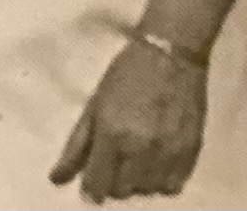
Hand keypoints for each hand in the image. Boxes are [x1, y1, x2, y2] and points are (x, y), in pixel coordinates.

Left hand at [52, 39, 207, 201]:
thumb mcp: (94, 103)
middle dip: (113, 181)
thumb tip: (56, 178)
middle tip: (113, 161)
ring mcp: (168, 154)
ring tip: (135, 157)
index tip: (90, 189)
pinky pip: (173, 186)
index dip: (91, 189)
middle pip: (122, 191)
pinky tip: (155, 161)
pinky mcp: (191, 154)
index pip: (98, 183)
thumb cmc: (125, 74)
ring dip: (137, 181)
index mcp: (111, 134)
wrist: (170, 56)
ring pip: (147, 190)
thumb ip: (77, 144)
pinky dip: (161, 180)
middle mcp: (139, 149)